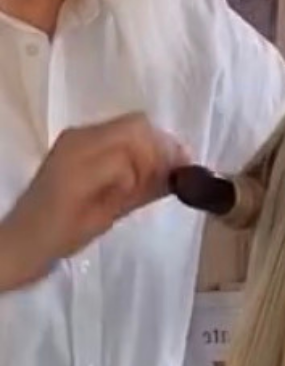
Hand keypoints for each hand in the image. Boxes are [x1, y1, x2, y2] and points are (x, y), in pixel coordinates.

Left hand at [0, 115, 190, 290]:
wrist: (23, 240)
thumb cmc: (62, 235)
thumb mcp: (107, 215)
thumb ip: (143, 189)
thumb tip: (178, 175)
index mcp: (84, 155)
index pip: (139, 138)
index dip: (163, 156)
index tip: (181, 177)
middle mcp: (80, 137)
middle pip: (137, 125)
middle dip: (160, 148)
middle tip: (175, 176)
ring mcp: (75, 138)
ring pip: (129, 127)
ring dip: (148, 149)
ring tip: (158, 178)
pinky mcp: (75, 144)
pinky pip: (115, 136)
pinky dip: (133, 150)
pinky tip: (137, 175)